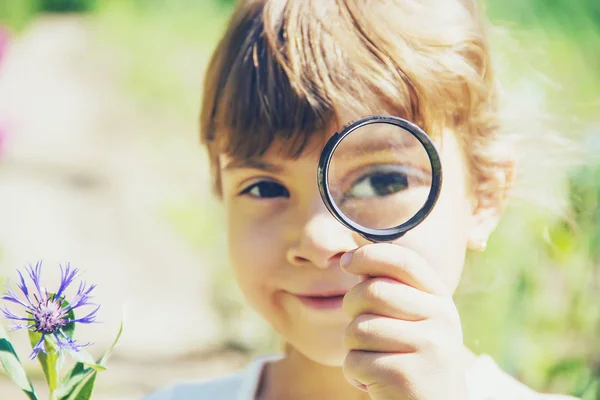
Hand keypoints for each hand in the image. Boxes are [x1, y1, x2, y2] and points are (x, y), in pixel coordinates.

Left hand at [341, 243, 468, 399]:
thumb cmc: (413, 359)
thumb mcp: (415, 320)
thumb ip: (392, 290)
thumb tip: (351, 258)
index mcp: (440, 299)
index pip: (404, 261)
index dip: (369, 255)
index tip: (346, 262)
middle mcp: (440, 319)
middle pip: (372, 292)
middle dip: (351, 307)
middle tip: (358, 327)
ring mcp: (427, 347)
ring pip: (358, 329)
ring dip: (352, 347)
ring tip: (373, 359)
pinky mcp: (406, 376)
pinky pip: (355, 362)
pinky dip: (355, 374)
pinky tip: (375, 382)